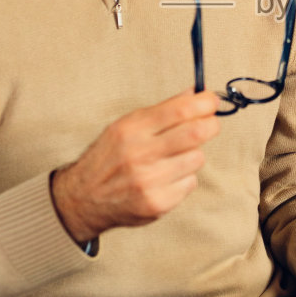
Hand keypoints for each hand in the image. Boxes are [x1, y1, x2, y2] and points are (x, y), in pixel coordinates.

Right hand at [50, 90, 220, 244]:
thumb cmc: (109, 157)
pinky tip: (166, 178)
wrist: (83, 198)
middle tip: (210, 123)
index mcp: (131, 130)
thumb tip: (194, 93)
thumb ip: (161, 111)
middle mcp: (139, 154)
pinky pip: (190, 183)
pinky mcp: (157, 203)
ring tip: (175, 157)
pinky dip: (184, 178)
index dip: (204, 103)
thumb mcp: (125, 126)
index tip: (212, 101)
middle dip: (211, 125)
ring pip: (197, 158)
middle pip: (196, 133)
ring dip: (193, 155)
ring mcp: (149, 181)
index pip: (179, 110)